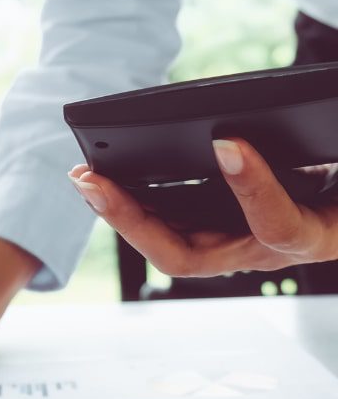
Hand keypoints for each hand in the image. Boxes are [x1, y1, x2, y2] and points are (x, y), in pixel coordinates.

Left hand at [69, 137, 337, 275]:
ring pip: (164, 245)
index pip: (279, 227)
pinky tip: (101, 175)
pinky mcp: (212, 229)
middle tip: (92, 182)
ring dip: (118, 212)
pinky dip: (129, 200)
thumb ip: (328, 153)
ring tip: (84, 175)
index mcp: (314, 237)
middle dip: (133, 221)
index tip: (227, 143)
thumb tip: (281, 141)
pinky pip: (164, 225)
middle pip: (187, 256)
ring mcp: (233, 246)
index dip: (254, 190)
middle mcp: (263, 252)